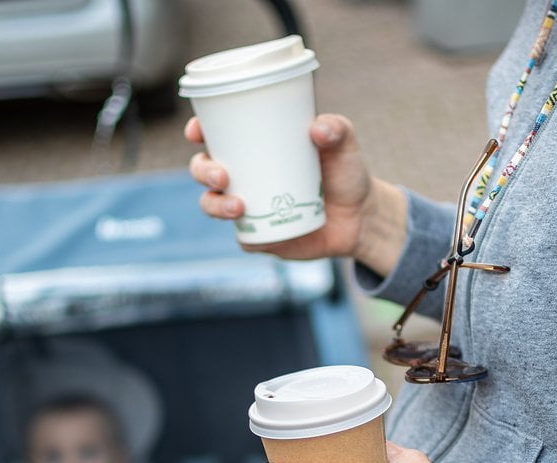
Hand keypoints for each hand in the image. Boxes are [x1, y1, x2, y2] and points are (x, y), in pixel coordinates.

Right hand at [185, 114, 405, 275]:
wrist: (360, 218)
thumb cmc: (346, 173)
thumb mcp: (345, 145)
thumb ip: (337, 130)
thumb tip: (318, 129)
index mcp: (254, 147)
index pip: (216, 134)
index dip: (198, 131)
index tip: (196, 131)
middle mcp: (244, 175)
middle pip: (203, 170)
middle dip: (202, 171)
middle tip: (222, 175)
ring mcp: (249, 208)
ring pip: (213, 205)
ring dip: (215, 205)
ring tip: (239, 206)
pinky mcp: (261, 236)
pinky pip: (244, 239)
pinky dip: (247, 237)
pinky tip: (257, 237)